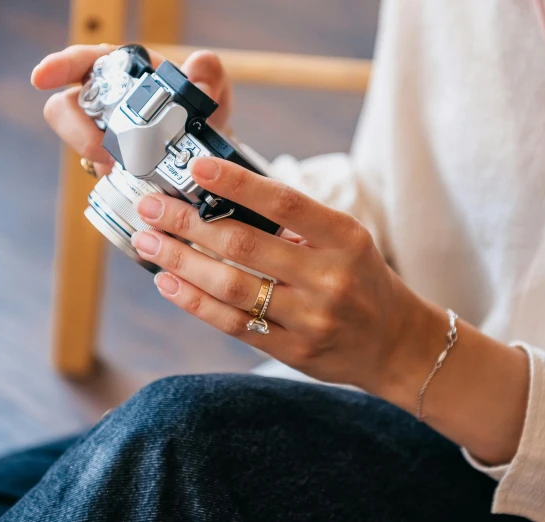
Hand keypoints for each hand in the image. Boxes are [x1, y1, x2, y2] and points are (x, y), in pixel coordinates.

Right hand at [31, 44, 233, 175]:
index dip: (60, 66)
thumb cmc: (200, 115)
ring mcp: (100, 134)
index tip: (42, 78)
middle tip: (107, 152)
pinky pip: (96, 171)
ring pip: (76, 141)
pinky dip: (111, 178)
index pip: (83, 61)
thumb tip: (199, 66)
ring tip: (123, 168)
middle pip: (66, 107)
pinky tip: (132, 183)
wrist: (206, 157)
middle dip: (79, 131)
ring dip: (94, 157)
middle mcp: (104, 100)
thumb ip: (208, 76)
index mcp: (123, 72)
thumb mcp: (211, 94)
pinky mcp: (105, 163)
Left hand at [130, 157, 438, 396]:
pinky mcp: (293, 351)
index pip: (283, 203)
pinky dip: (195, 302)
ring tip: (148, 241)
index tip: (196, 166)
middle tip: (150, 206)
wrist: (396, 344)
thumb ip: (297, 223)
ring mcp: (310, 318)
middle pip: (244, 245)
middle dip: (187, 222)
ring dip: (180, 262)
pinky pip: (234, 325)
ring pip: (231, 286)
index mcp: (345, 238)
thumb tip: (225, 198)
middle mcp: (328, 278)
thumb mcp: (347, 240)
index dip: (236, 182)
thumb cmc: (363, 280)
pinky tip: (167, 283)